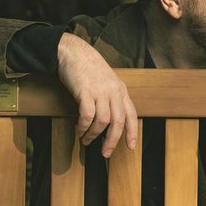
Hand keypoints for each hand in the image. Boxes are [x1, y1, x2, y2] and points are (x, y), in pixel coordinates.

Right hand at [56, 32, 137, 157]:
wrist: (74, 52)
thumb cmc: (88, 68)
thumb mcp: (107, 81)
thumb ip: (111, 97)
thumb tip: (110, 120)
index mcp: (121, 90)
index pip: (131, 114)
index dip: (132, 132)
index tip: (130, 147)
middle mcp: (113, 91)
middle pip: (118, 122)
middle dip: (112, 141)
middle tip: (105, 153)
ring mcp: (100, 91)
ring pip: (103, 121)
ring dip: (93, 135)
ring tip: (86, 140)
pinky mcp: (85, 92)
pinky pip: (87, 115)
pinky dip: (83, 126)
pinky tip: (79, 130)